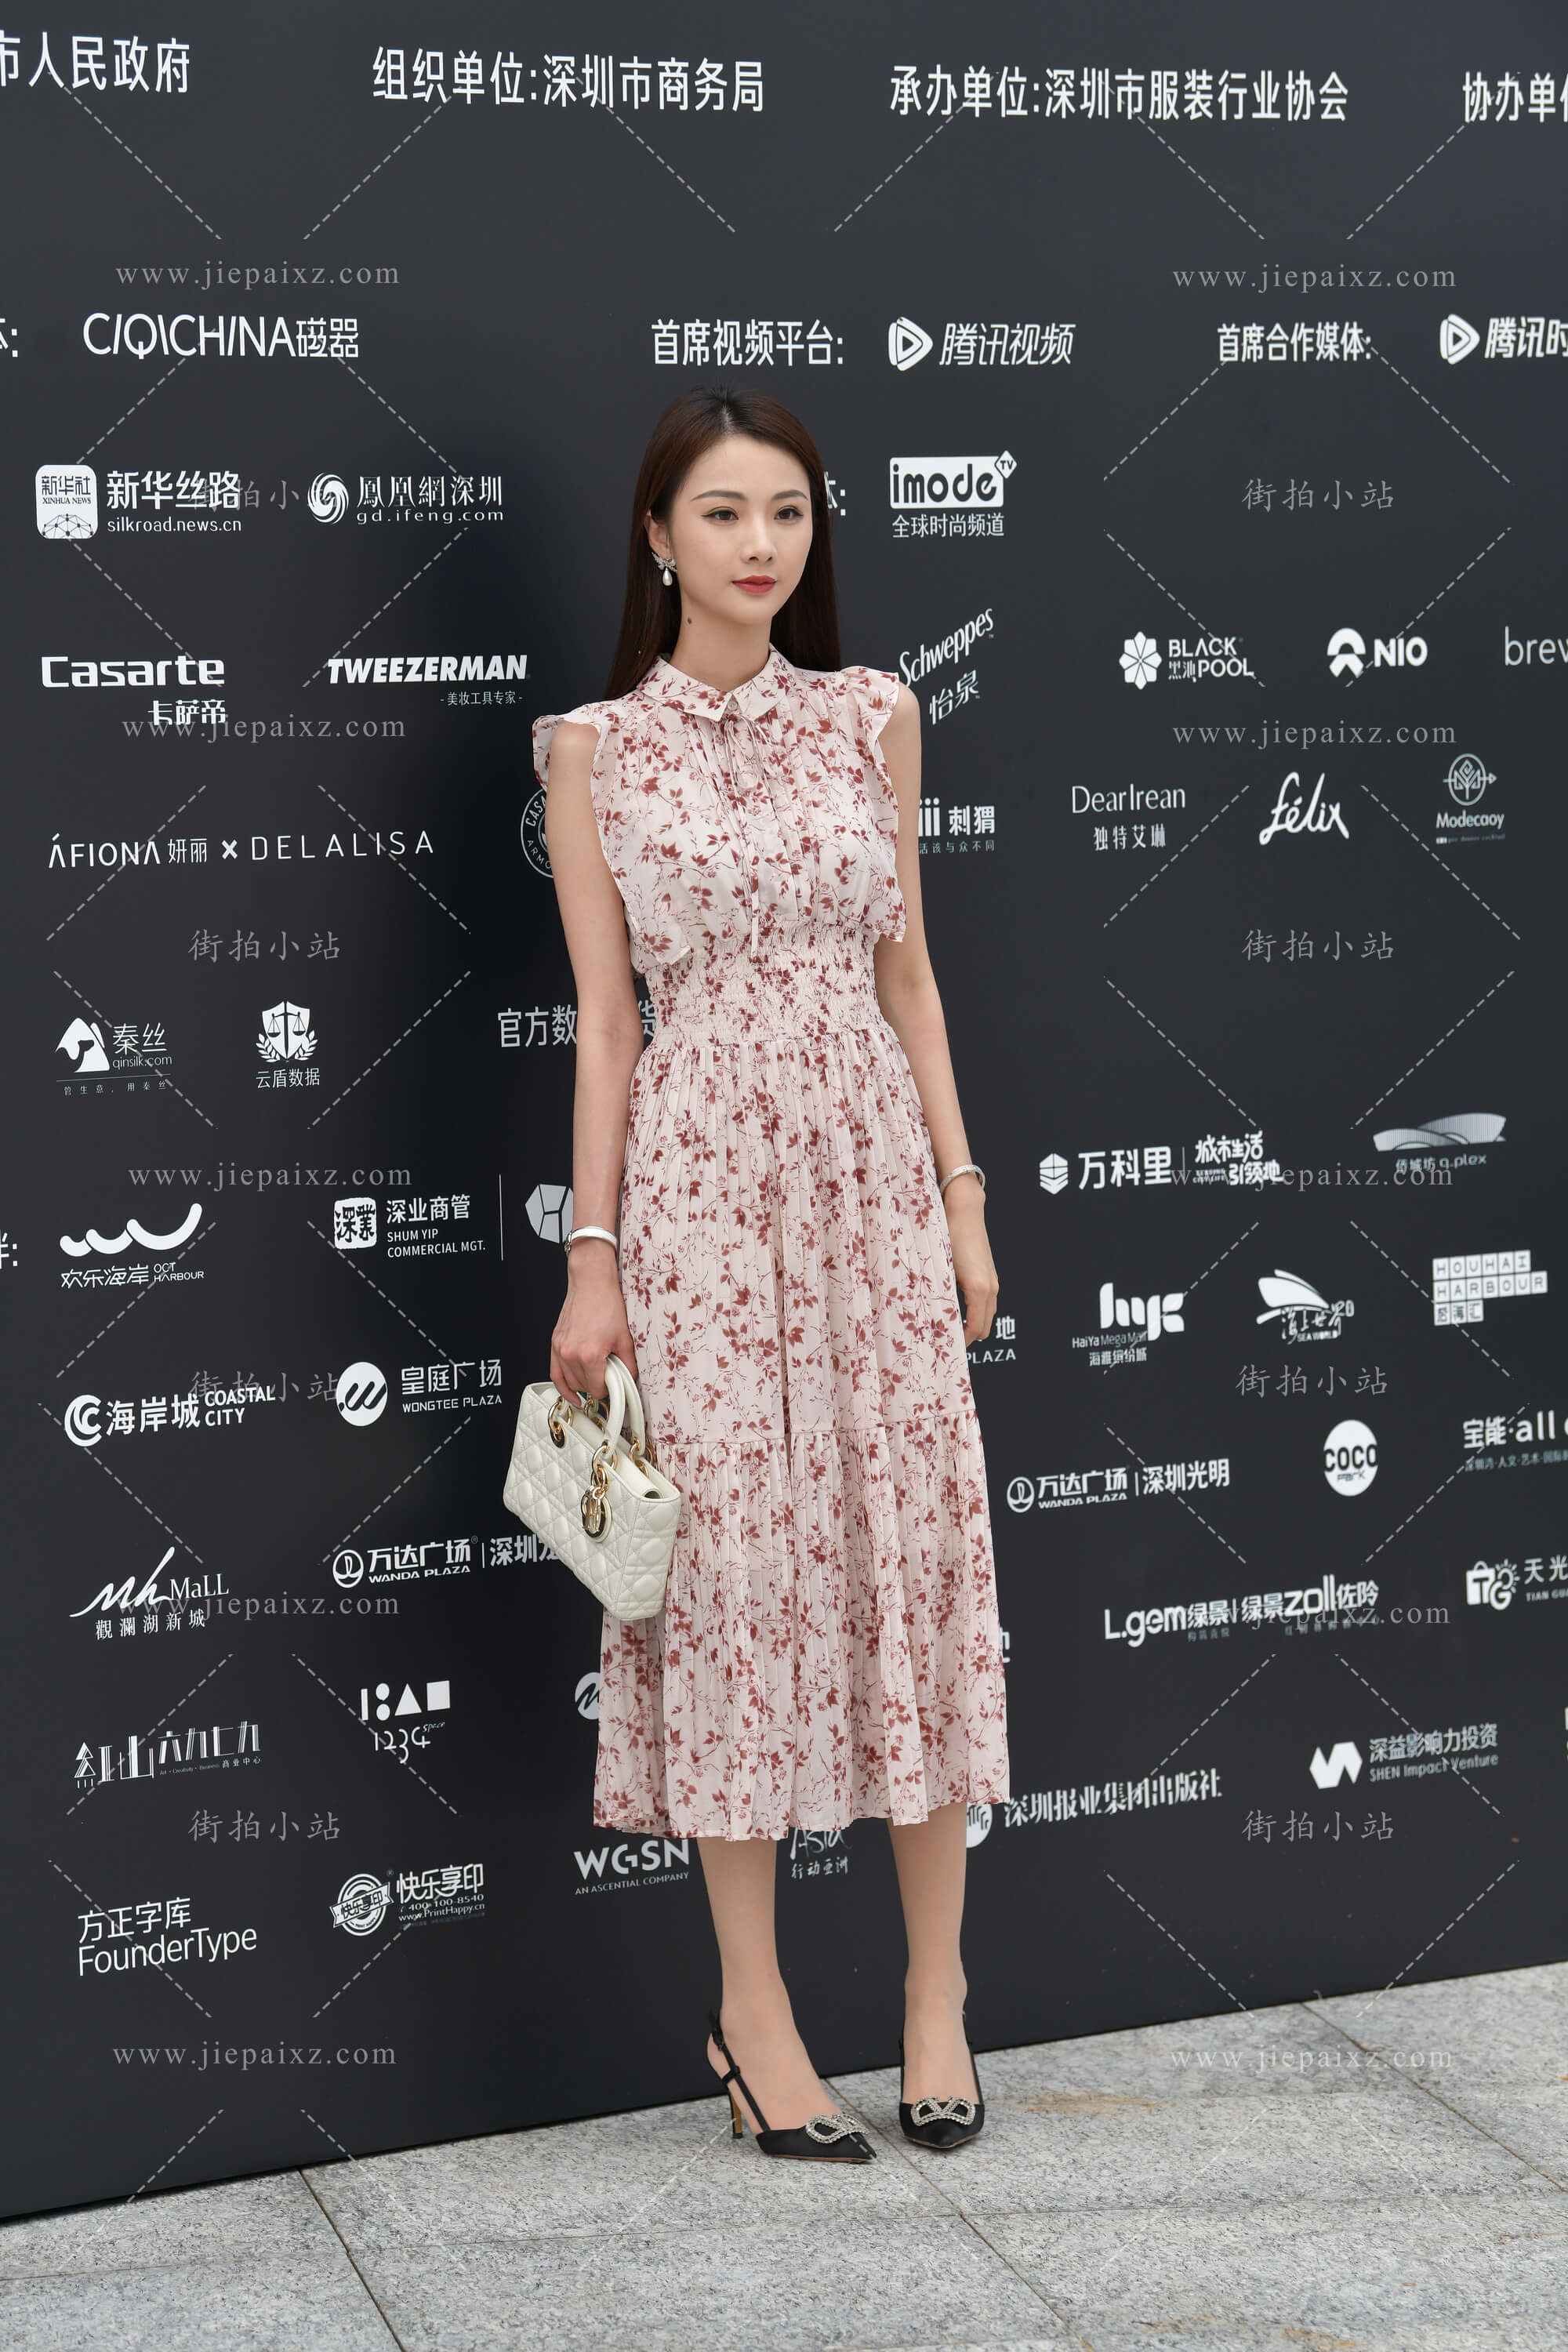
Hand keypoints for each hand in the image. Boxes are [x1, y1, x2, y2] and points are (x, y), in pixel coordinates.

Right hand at [551, 1246, 638, 1402]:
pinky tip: (572, 1395)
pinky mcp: (555, 1344)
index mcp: (590, 1356)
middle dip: (597, 1386)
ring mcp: (560, 1349)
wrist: (591, 1284)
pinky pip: (555, 1374)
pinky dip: (562, 1387)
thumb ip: (628, 1364)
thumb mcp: (624, 1338)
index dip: (608, 1390)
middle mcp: (571, 1355)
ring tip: (595, 1378)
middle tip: (608, 1377)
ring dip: (583, 1385)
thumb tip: (629, 1380)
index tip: (615, 1386)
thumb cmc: (607, 1306)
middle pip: (583, 1387)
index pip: (597, 1389)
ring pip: (570, 1382)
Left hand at [945, 1194, 997, 1344]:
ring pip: (987, 1315)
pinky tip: (956, 1307)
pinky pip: (987, 1303)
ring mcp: (993, 1282)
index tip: (945, 1348)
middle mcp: (991, 1288)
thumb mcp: (941, 1271)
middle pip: (984, 1328)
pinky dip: (975, 1311)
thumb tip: (931, 1319)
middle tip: (944, 1340)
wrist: (964, 1212)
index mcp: (979, 1290)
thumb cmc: (948, 1238)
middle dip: (967, 1337)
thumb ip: (940, 1296)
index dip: (961, 1342)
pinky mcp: (991, 1275)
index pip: (974, 1329)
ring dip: (972, 1324)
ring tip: (948, 1325)